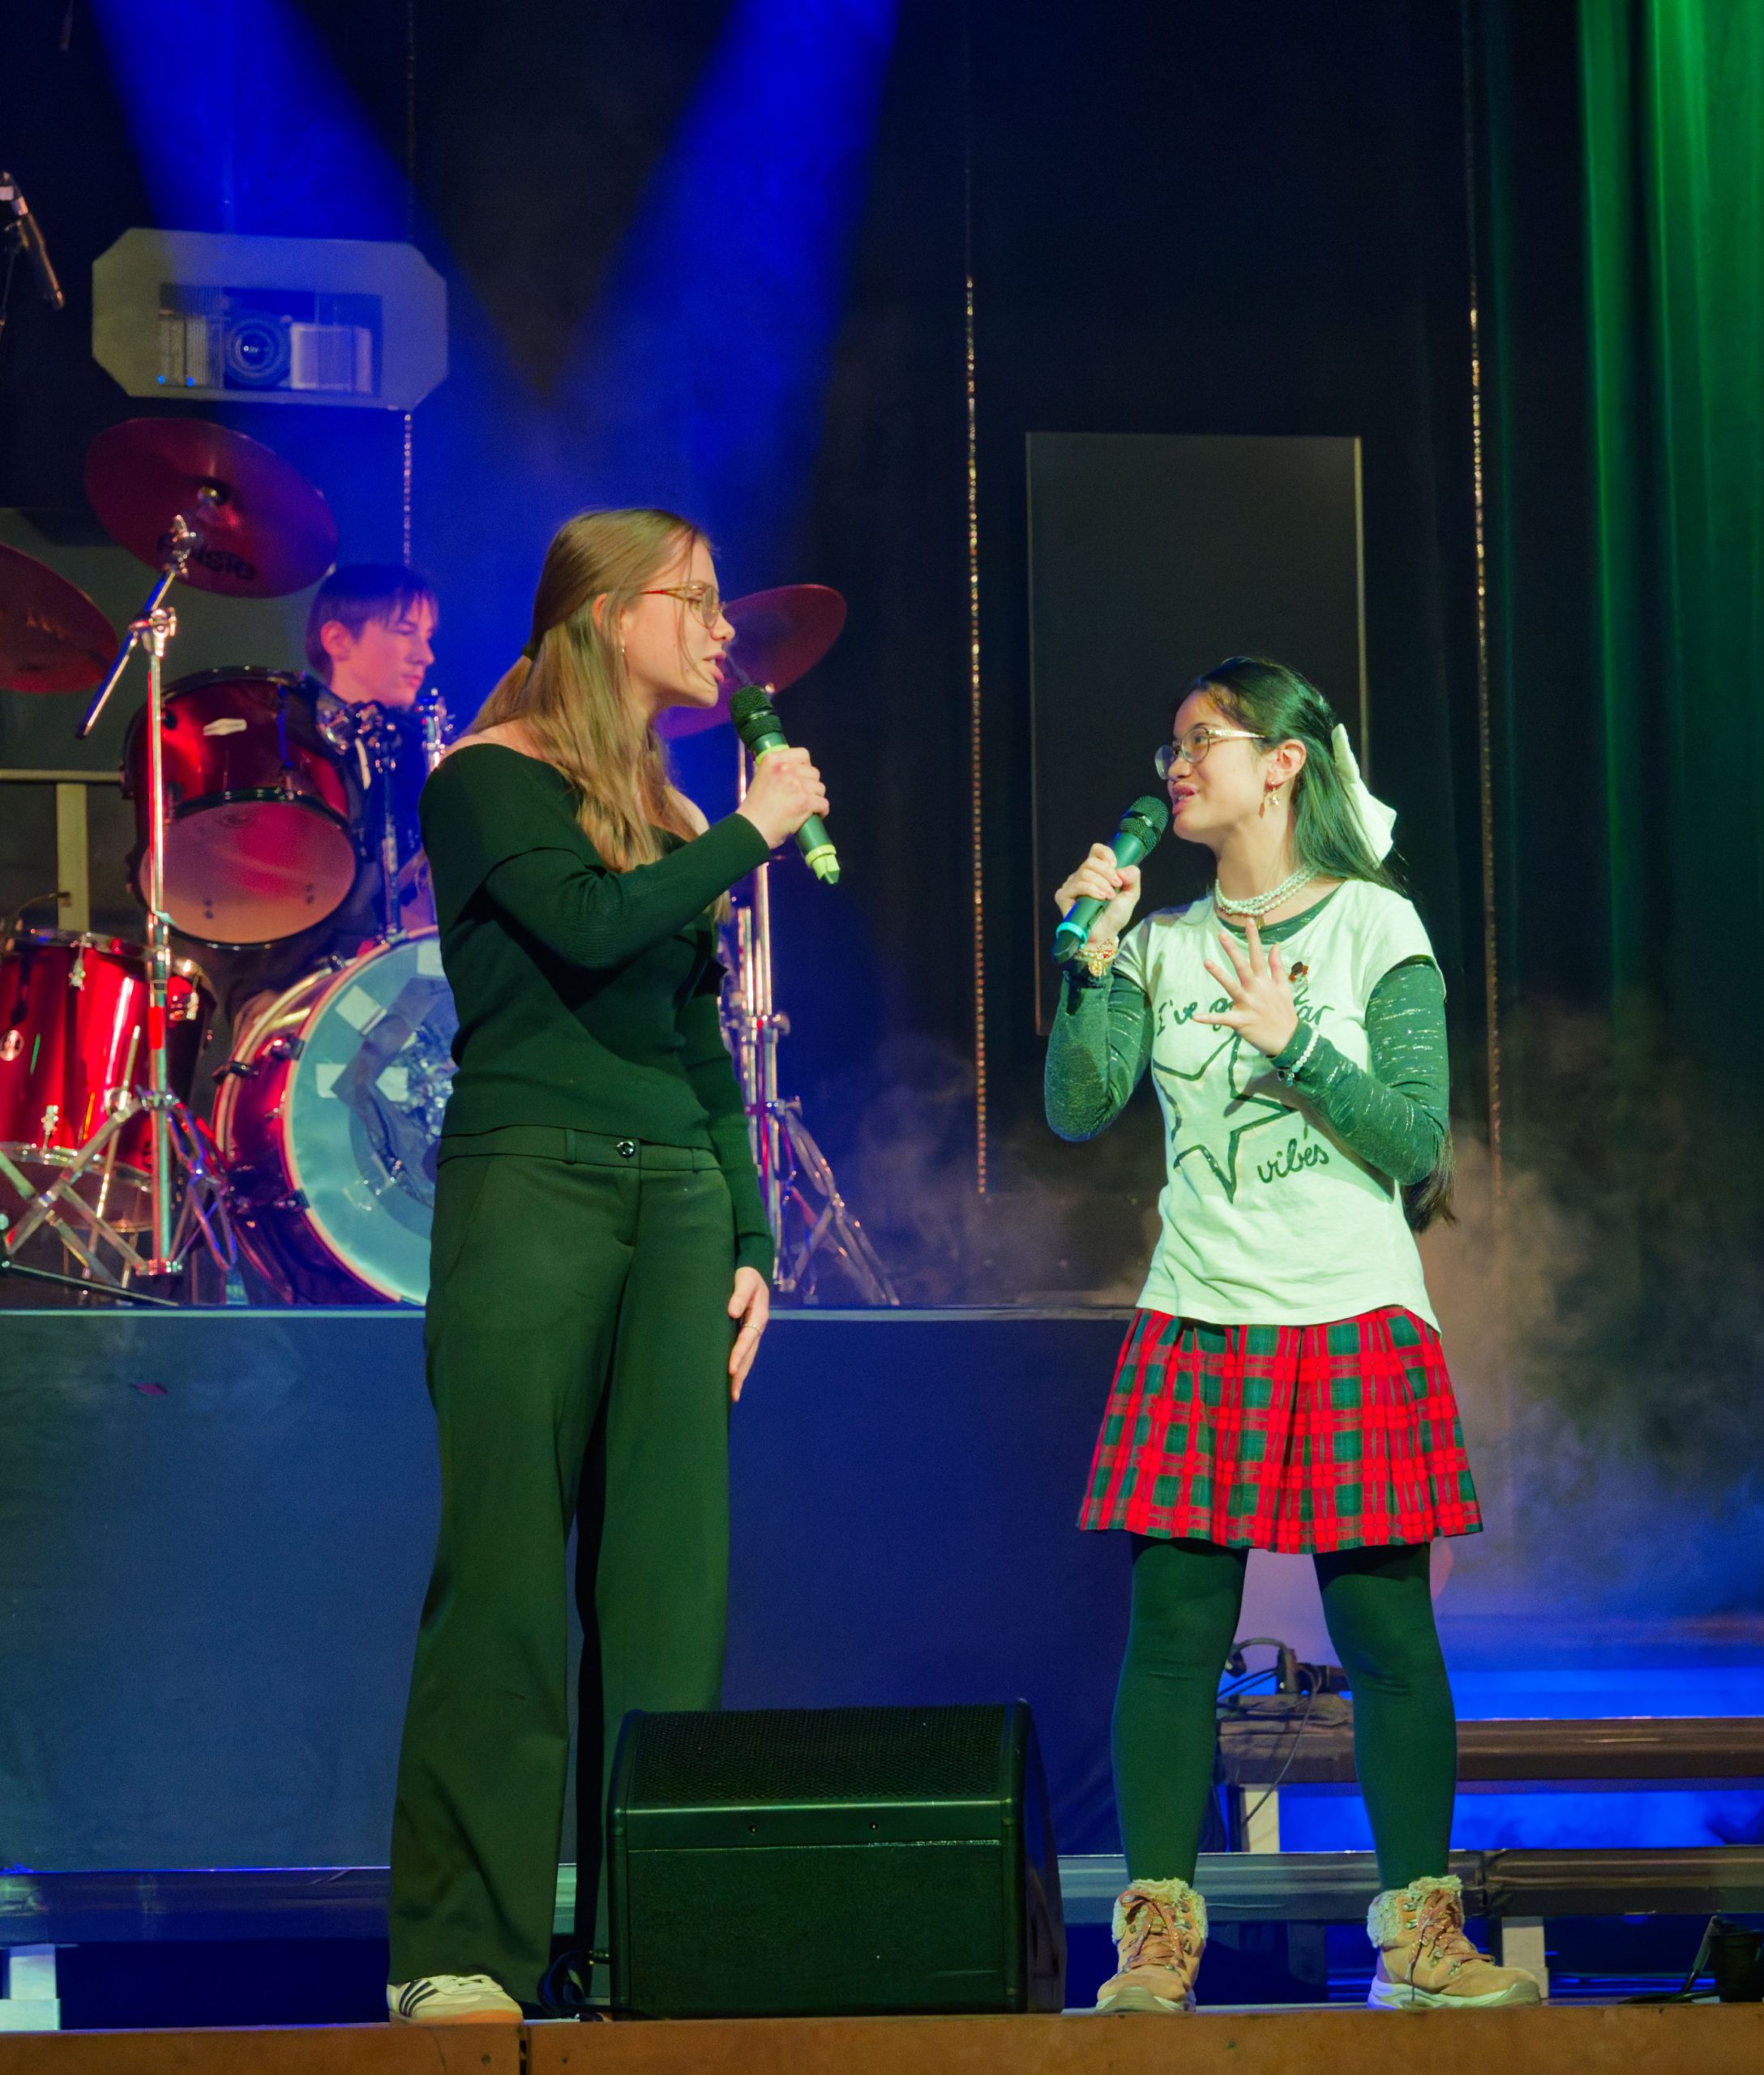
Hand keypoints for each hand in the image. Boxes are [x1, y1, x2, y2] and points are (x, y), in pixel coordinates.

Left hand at [728, 1265, 770, 1401]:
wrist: (749, 1272)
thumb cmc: (746, 1274)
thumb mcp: (745, 1278)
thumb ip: (739, 1293)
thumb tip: (732, 1311)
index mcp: (759, 1315)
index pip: (747, 1338)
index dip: (739, 1353)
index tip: (730, 1368)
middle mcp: (757, 1327)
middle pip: (750, 1354)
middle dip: (741, 1374)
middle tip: (733, 1394)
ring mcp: (752, 1331)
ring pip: (748, 1357)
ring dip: (741, 1375)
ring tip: (733, 1395)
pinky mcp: (745, 1332)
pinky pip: (744, 1352)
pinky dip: (740, 1367)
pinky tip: (733, 1379)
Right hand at [738, 747, 829, 849]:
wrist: (752, 829)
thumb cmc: (754, 809)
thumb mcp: (761, 778)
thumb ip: (776, 771)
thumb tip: (793, 770)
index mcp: (773, 760)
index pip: (803, 754)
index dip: (805, 766)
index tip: (802, 777)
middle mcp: (786, 769)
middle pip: (814, 772)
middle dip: (811, 784)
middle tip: (803, 796)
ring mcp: (797, 785)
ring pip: (820, 788)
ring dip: (816, 798)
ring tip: (806, 807)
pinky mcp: (805, 801)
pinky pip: (824, 803)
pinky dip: (822, 811)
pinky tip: (815, 815)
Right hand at [1053, 844, 1141, 943]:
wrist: (1105, 935)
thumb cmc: (1115, 915)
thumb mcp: (1131, 894)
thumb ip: (1133, 877)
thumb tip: (1122, 869)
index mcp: (1096, 871)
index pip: (1096, 850)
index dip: (1106, 854)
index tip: (1116, 866)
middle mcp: (1082, 875)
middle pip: (1091, 861)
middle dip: (1107, 873)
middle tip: (1116, 886)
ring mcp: (1071, 885)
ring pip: (1085, 872)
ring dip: (1101, 884)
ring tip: (1109, 897)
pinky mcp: (1064, 896)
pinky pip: (1077, 885)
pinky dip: (1091, 890)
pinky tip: (1099, 899)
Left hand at [1195, 918, 1299, 1056]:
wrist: (1288, 1040)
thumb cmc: (1284, 1013)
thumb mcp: (1284, 988)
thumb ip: (1277, 967)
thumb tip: (1275, 946)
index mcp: (1265, 982)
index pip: (1258, 955)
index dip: (1253, 938)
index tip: (1248, 920)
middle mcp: (1256, 990)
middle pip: (1243, 967)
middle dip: (1233, 951)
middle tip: (1221, 935)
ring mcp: (1248, 1005)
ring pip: (1232, 987)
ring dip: (1219, 975)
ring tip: (1206, 962)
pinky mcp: (1241, 1021)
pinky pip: (1222, 1019)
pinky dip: (1210, 1018)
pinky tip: (1195, 1017)